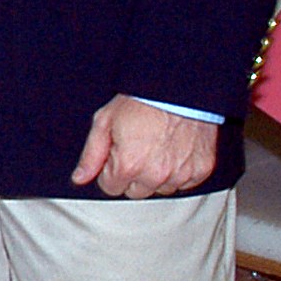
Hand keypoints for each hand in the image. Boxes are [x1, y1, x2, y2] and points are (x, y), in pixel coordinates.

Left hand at [72, 95, 217, 198]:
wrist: (179, 89)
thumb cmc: (143, 101)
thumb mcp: (105, 122)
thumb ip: (91, 155)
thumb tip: (80, 177)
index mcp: (128, 166)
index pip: (111, 187)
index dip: (111, 169)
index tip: (117, 153)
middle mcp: (155, 175)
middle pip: (135, 192)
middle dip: (132, 175)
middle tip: (137, 149)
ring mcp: (181, 174)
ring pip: (161, 189)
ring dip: (156, 175)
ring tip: (156, 148)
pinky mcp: (201, 170)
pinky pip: (185, 183)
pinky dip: (179, 171)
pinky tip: (174, 151)